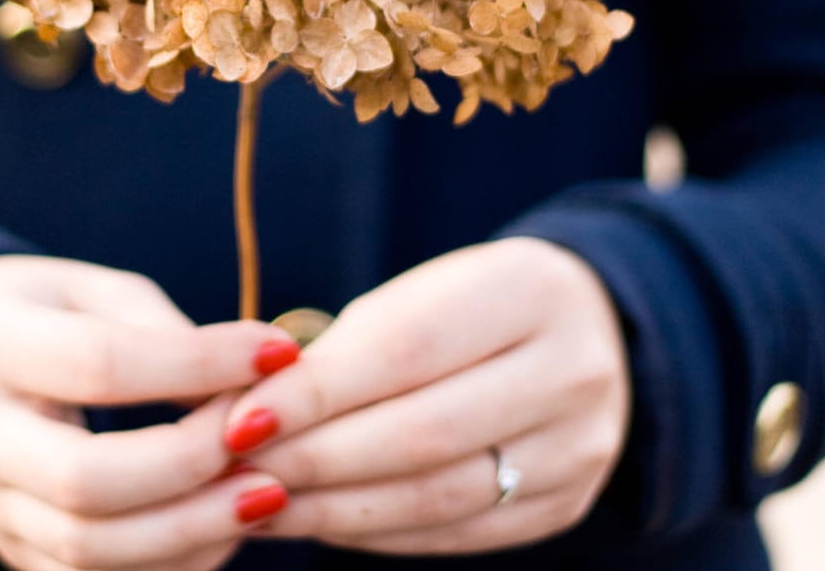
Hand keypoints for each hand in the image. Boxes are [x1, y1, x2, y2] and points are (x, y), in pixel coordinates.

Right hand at [0, 255, 300, 570]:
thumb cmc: (39, 313)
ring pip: (88, 551)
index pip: (101, 364)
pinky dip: (170, 565)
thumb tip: (250, 394)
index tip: (277, 354)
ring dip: (192, 530)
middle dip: (191, 469)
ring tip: (265, 490)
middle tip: (265, 443)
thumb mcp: (91, 289)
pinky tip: (222, 526)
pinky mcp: (11, 549)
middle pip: (86, 481)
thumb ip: (164, 333)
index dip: (199, 364)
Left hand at [218, 238, 628, 555]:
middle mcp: (570, 371)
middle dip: (315, 458)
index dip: (315, 393)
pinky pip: (456, 532)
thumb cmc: (469, 310)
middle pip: (423, 433)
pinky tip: (319, 521)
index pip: (406, 351)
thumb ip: (345, 348)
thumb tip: (240, 410)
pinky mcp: (565, 503)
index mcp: (528, 292)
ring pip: (439, 496)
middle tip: (235, 471)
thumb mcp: (421, 295)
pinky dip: (376, 532)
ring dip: (335, 508)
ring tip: (259, 504)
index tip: (239, 419)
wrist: (589, 335)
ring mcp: (577, 447)